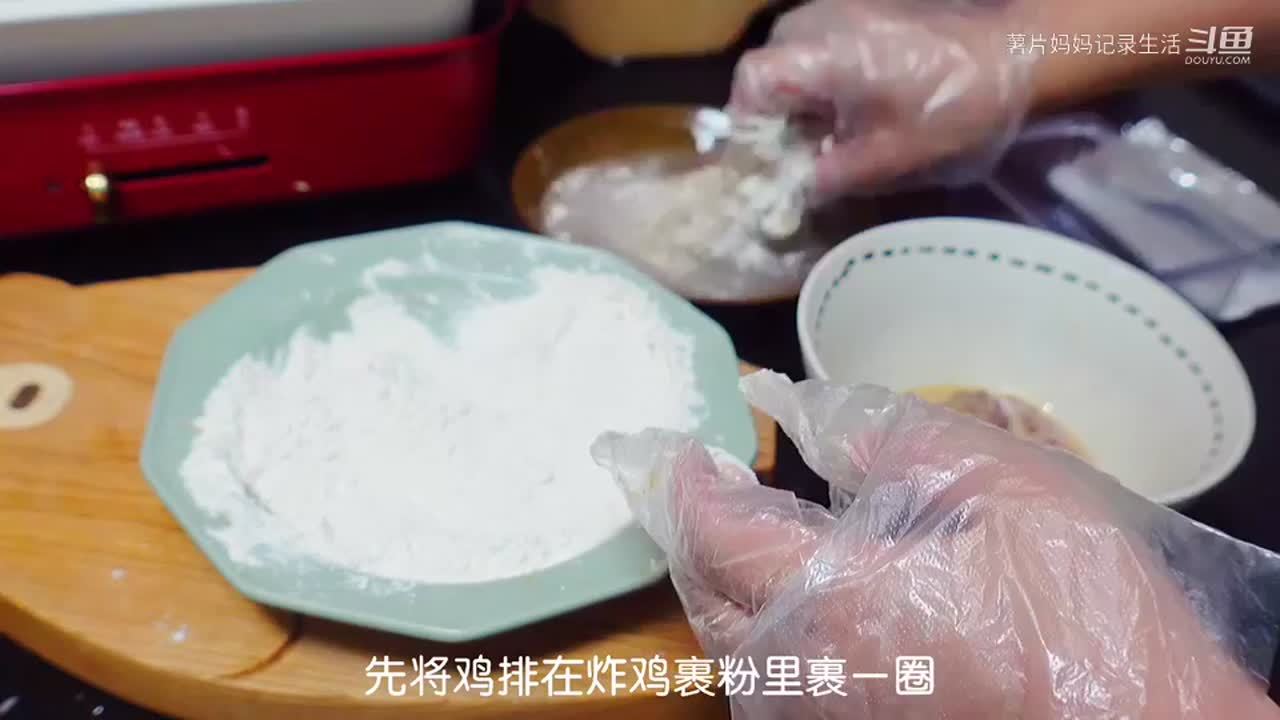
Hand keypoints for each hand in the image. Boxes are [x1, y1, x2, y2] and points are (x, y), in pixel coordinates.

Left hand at [593, 372, 1279, 718]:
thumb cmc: (1089, 619)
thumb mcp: (1011, 492)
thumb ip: (899, 441)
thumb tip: (808, 410)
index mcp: (839, 603)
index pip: (719, 536)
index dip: (687, 485)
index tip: (683, 448)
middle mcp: (810, 673)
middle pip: (706, 598)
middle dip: (688, 532)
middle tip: (692, 479)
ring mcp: (830, 718)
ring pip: (731, 652)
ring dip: (716, 582)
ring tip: (727, 524)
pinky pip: (774, 684)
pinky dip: (754, 627)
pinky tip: (782, 595)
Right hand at [729, 0, 1036, 200]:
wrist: (1020, 53)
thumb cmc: (952, 107)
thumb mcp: (889, 157)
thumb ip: (832, 174)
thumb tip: (795, 191)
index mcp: (819, 54)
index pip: (750, 82)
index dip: (746, 125)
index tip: (763, 160)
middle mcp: (819, 21)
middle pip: (767, 67)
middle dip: (774, 114)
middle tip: (796, 155)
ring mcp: (843, 9)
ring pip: (794, 55)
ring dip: (800, 96)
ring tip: (826, 135)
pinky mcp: (867, 9)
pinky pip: (822, 43)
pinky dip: (824, 77)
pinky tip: (853, 108)